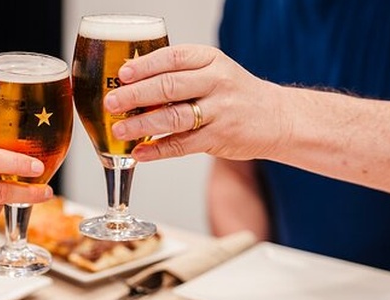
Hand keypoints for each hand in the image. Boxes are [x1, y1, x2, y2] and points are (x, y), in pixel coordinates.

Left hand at [103, 44, 285, 161]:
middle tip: (112, 103)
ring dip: (141, 125)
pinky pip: (183, 145)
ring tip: (119, 129)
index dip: (144, 66)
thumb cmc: (235, 95)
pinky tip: (140, 152)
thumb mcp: (214, 72)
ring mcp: (219, 111)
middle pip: (168, 86)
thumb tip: (132, 86)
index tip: (122, 74)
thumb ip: (180, 76)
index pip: (173, 57)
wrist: (277, 118)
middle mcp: (216, 82)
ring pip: (173, 117)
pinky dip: (158, 150)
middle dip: (135, 95)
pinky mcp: (220, 137)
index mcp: (211, 59)